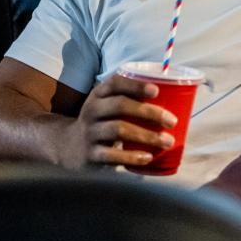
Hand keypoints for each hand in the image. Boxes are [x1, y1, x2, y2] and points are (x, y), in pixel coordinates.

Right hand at [59, 74, 177, 168]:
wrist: (67, 147)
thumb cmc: (100, 121)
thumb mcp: (107, 104)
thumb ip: (130, 98)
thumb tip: (173, 96)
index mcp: (99, 94)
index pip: (116, 83)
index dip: (136, 85)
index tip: (156, 91)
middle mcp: (92, 110)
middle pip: (121, 106)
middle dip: (149, 112)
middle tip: (172, 121)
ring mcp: (89, 132)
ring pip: (119, 130)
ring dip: (146, 135)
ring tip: (166, 141)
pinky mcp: (89, 154)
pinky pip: (111, 155)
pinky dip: (132, 156)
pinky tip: (148, 157)